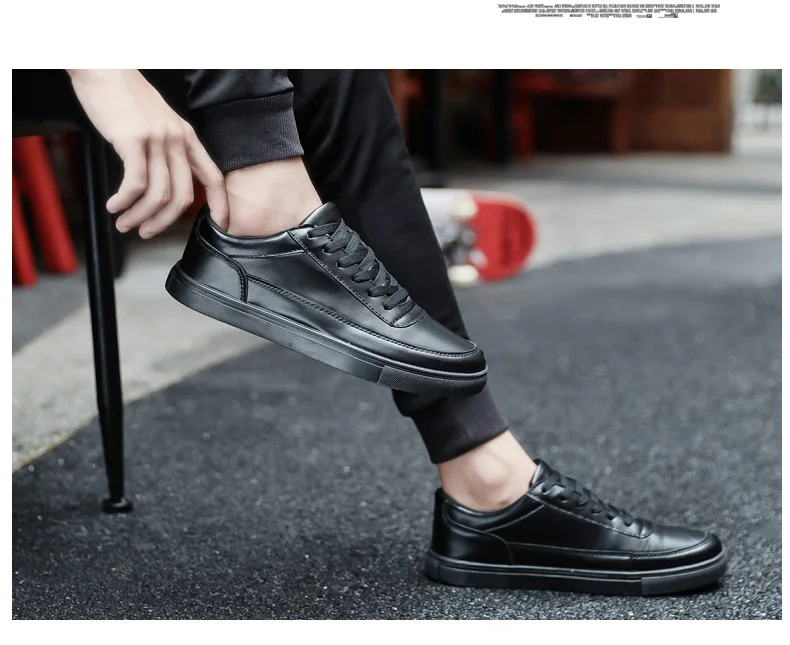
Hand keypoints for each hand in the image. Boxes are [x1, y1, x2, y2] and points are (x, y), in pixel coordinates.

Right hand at [67, 69, 228, 237]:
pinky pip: (135, 183)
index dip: (220, 205)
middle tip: (146, 232)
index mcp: (187, 137)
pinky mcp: (133, 140)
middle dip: (164, 221)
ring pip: (158, 195)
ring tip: (124, 223)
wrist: (102, 67)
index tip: (220, 225)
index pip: (214, 177)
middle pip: (183, 195)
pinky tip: (114, 206)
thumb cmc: (125, 96)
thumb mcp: (158, 121)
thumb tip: (163, 180)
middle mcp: (177, 140)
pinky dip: (124, 201)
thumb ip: (166, 148)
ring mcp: (157, 140)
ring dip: (139, 216)